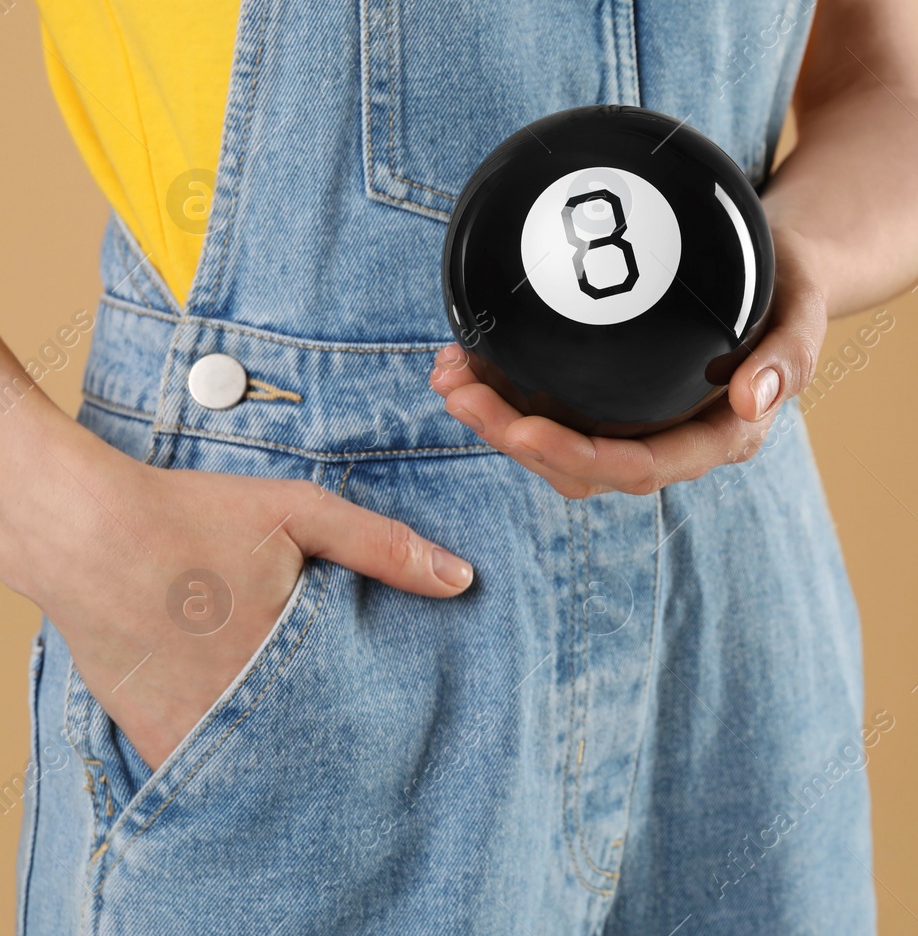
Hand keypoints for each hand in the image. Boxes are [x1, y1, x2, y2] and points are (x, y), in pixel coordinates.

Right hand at [0, 418, 473, 769]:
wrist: (84, 532)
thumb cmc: (194, 515)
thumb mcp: (299, 512)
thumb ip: (382, 546)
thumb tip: (462, 579)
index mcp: (292, 648)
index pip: (368, 704)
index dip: (393, 712)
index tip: (418, 714)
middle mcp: (247, 699)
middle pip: (324, 744)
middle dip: (351, 742)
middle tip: (377, 737)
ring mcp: (199, 726)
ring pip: (269, 767)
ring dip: (297, 759)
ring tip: (325, 746)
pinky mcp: (157, 738)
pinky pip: (210, 777)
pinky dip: (238, 769)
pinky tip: (263, 750)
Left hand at [430, 227, 827, 497]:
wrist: (779, 264)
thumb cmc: (792, 287)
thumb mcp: (804, 309)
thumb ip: (789, 357)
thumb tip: (753, 400)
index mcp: (721, 436)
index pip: (645, 467)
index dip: (580, 457)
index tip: (524, 427)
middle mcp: (675, 441)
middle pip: (585, 467)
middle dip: (515, 439)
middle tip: (461, 393)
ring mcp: (641, 422)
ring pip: (559, 447)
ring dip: (498, 421)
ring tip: (449, 376)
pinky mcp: (614, 398)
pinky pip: (554, 410)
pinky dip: (507, 391)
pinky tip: (468, 359)